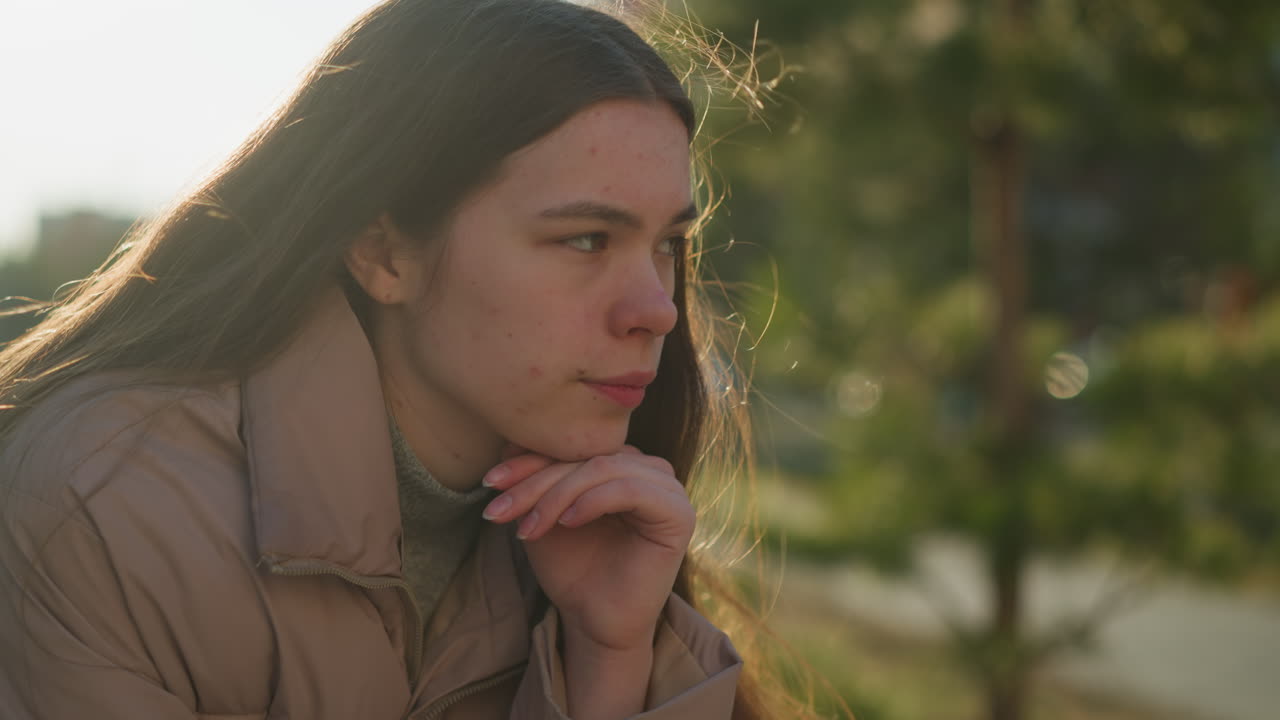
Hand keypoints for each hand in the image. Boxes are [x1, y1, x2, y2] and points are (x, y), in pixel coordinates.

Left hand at [480, 446, 694, 652]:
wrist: (593, 620)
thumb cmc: (571, 567)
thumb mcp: (542, 512)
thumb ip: (534, 476)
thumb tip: (510, 440)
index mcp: (620, 462)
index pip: (572, 447)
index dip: (528, 461)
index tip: (490, 484)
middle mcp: (647, 468)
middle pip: (585, 456)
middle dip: (536, 482)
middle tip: (500, 510)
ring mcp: (667, 487)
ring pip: (602, 468)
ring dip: (556, 495)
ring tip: (529, 526)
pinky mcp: (678, 512)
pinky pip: (630, 489)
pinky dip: (591, 501)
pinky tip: (567, 523)